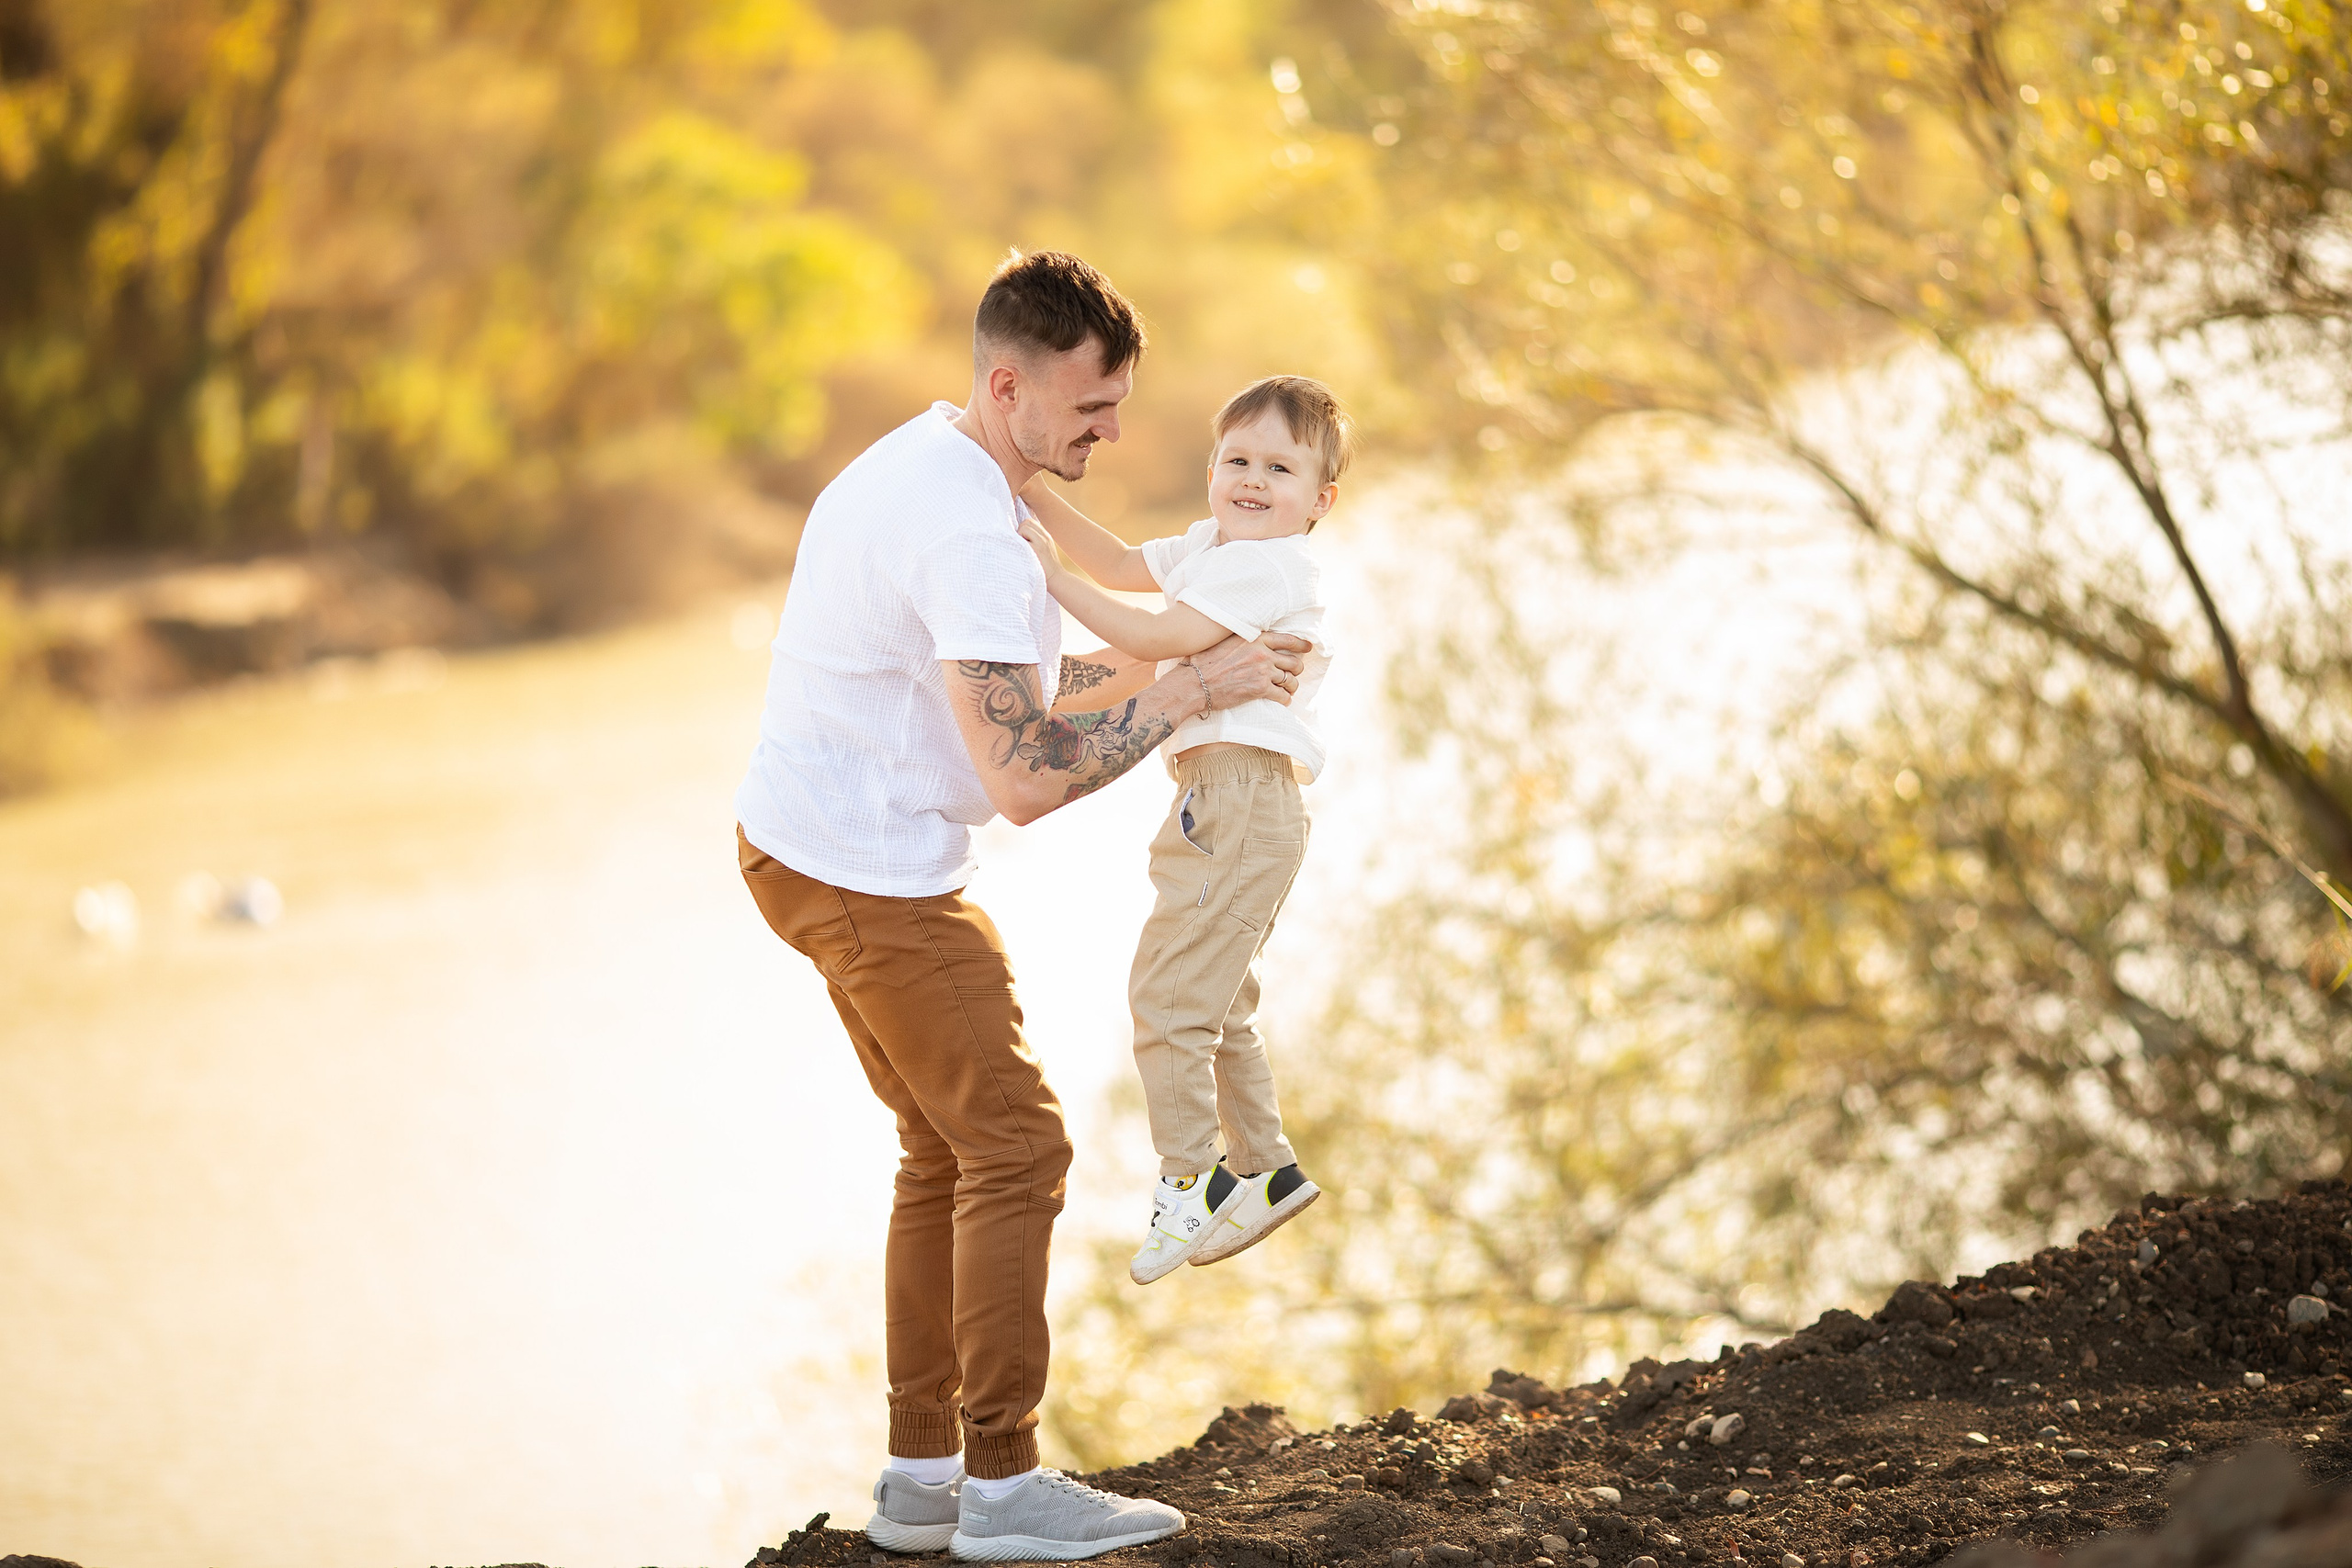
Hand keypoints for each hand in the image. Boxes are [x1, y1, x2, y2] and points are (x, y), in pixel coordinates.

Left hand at [1016, 517, 1061, 579]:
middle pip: (1026, 522)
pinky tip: (1022, 553)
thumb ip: (1036, 539)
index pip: (1030, 522)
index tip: (1024, 541)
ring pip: (1023, 527)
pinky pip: (1022, 537)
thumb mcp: (1045, 548)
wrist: (1056, 579)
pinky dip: (1019, 543)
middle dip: (1020, 531)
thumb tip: (1019, 531)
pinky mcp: (1036, 549)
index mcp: (1046, 535)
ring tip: (1023, 549)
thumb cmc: (1045, 567)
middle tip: (1023, 545)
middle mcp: (1044, 536)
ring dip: (1019, 536)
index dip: (1024, 529)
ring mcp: (1041, 542)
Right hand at [1187, 631, 1308, 710]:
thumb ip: (1242, 639)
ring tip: (1287, 689)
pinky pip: (1283, 695)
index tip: (1307, 648)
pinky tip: (1282, 700)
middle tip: (1293, 674)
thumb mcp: (1224, 641)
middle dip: (1296, 669)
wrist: (1195, 683)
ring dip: (1291, 686)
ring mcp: (1263, 671)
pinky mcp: (1260, 689)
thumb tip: (1248, 639)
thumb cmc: (1203, 662)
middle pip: (1294, 661)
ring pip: (1291, 680)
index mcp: (1254, 638)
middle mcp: (1262, 653)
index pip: (1287, 639)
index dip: (1301, 644)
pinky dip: (1285, 699)